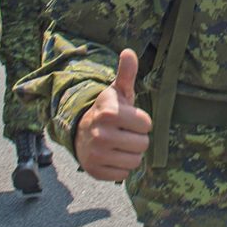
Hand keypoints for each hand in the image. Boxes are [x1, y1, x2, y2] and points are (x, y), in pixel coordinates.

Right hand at [75, 48, 151, 181]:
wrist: (80, 132)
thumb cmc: (108, 111)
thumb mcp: (117, 92)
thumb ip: (126, 73)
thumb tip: (129, 51)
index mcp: (109, 112)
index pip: (146, 124)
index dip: (141, 121)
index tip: (128, 118)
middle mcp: (101, 134)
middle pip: (143, 144)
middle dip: (137, 138)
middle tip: (124, 133)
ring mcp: (96, 154)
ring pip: (135, 161)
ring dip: (130, 153)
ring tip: (119, 144)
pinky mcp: (94, 171)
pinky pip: (123, 174)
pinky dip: (120, 167)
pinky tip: (111, 156)